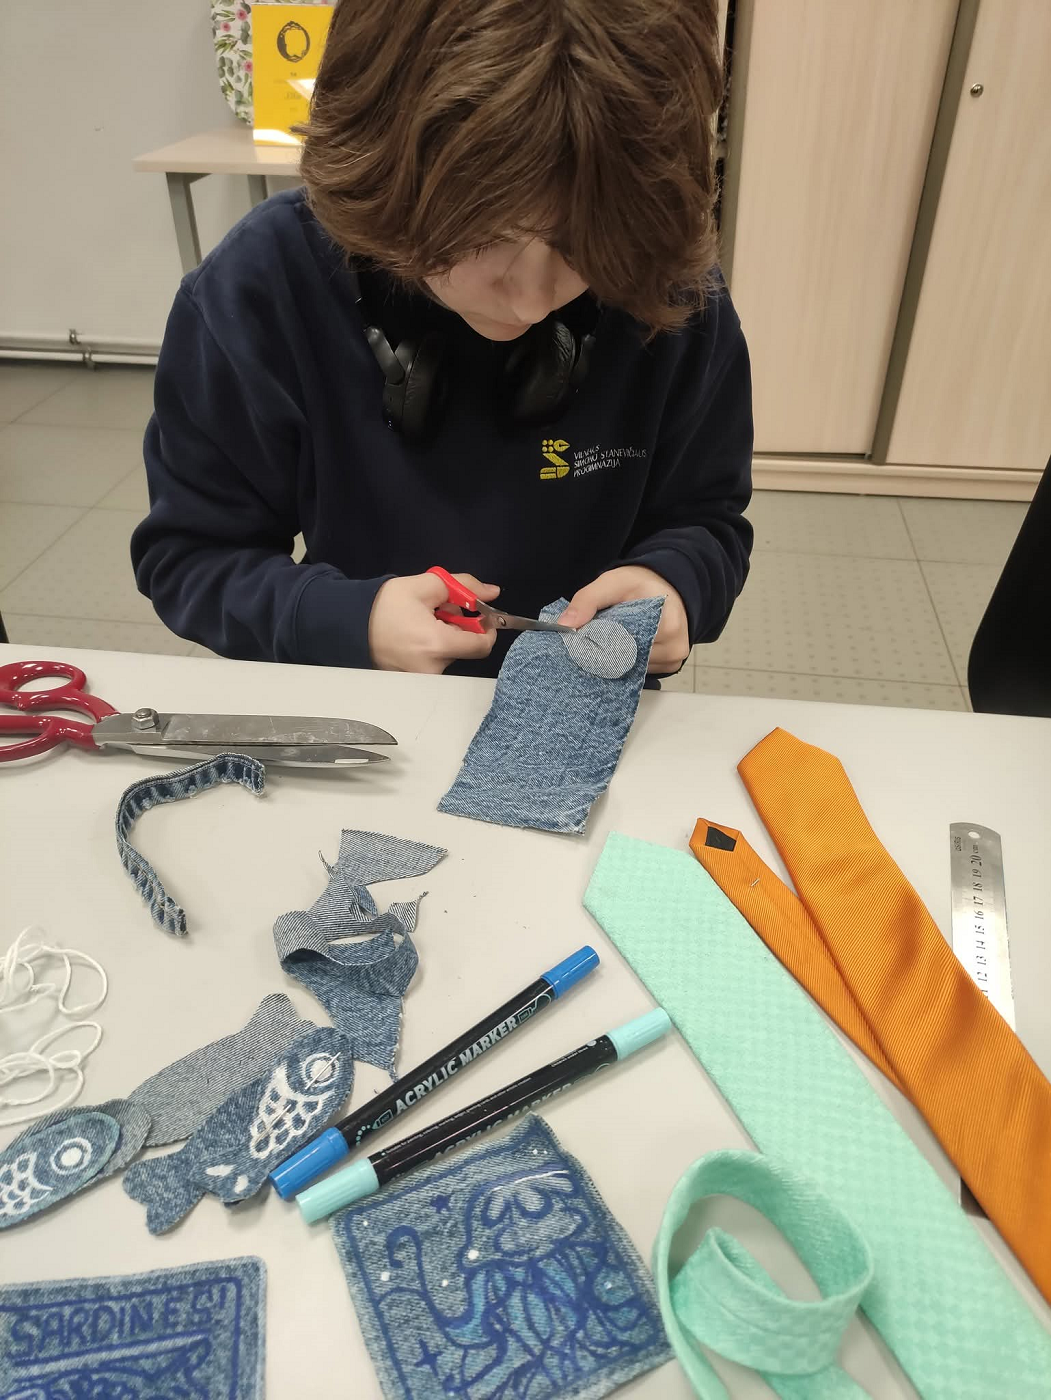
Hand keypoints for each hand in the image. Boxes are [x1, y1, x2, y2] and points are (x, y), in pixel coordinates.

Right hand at [369, 571, 499, 672]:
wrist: (350, 625)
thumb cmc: (385, 605)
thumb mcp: (424, 585)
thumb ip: (464, 586)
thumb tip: (493, 593)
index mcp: (437, 645)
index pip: (483, 645)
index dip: (488, 628)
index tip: (479, 615)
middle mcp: (433, 669)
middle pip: (465, 650)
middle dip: (460, 629)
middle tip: (440, 613)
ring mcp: (423, 680)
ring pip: (449, 656)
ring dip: (445, 639)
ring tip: (422, 624)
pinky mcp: (414, 684)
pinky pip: (435, 665)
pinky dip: (432, 650)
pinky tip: (416, 639)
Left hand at [561, 565, 689, 673]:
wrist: (665, 586)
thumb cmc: (641, 584)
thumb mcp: (613, 582)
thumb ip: (588, 600)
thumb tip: (565, 625)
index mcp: (666, 625)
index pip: (623, 647)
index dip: (599, 644)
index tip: (584, 638)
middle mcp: (674, 647)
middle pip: (628, 662)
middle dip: (606, 652)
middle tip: (594, 637)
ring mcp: (674, 659)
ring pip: (632, 669)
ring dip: (616, 658)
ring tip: (611, 639)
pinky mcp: (671, 665)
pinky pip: (640, 670)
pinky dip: (627, 661)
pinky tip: (622, 647)